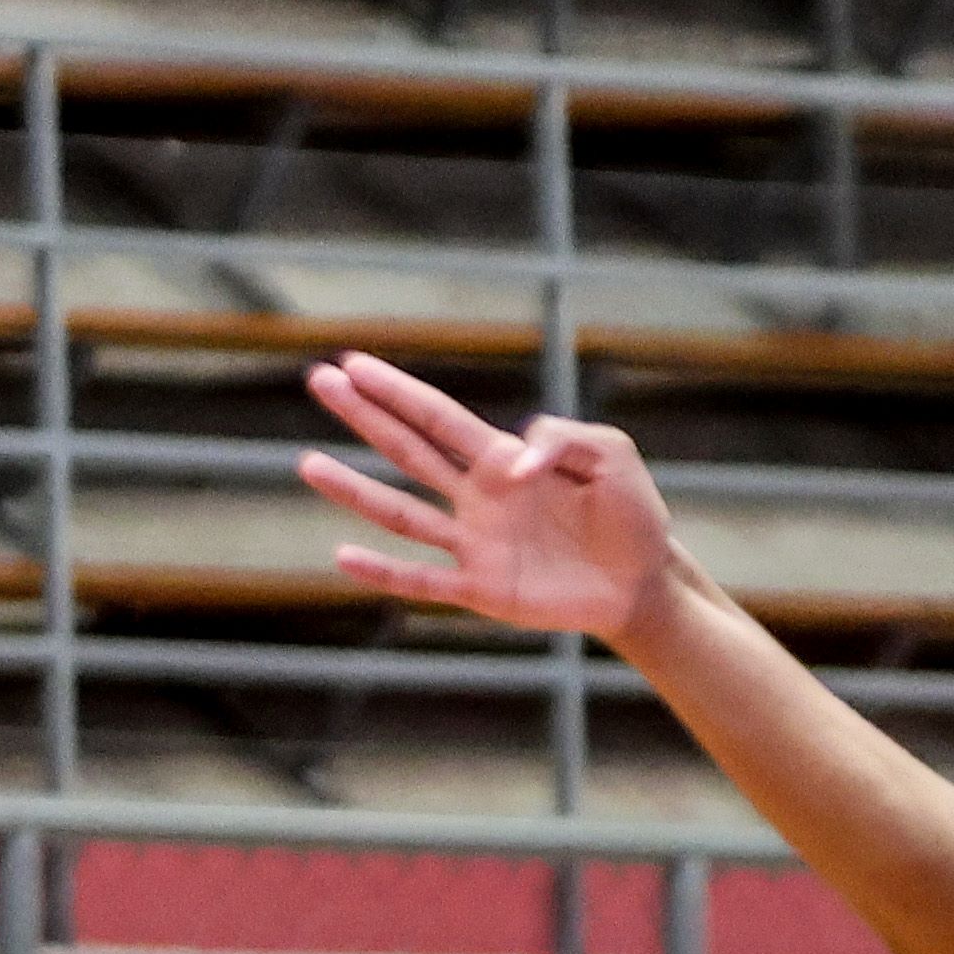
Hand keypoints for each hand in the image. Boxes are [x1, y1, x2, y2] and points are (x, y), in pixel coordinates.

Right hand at [302, 353, 681, 644]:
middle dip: (364, 416)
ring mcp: (475, 545)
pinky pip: (424, 581)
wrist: (645, 581)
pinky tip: (344, 558)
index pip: (438, 417)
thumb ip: (560, 440)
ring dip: (354, 490)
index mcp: (503, 459)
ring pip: (401, 513)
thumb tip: (509, 464)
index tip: (354, 363)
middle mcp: (478, 498)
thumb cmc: (630, 513)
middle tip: (319, 380)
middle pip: (407, 450)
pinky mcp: (483, 591)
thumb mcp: (609, 454)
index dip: (397, 390)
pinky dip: (384, 573)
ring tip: (309, 465)